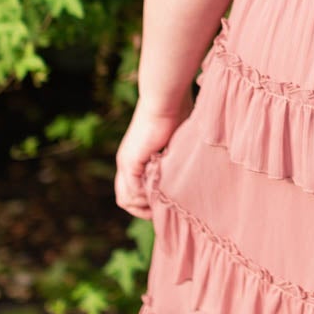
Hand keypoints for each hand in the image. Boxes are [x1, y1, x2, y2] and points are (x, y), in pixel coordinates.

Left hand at [114, 98, 189, 218]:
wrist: (165, 101)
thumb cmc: (175, 115)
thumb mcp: (175, 144)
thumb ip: (175, 159)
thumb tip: (188, 173)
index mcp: (134, 159)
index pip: (131, 191)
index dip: (145, 204)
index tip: (164, 206)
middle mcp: (126, 163)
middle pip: (124, 200)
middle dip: (142, 210)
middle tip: (161, 212)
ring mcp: (126, 163)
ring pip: (126, 199)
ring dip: (144, 206)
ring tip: (162, 202)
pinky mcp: (130, 161)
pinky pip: (132, 192)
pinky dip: (145, 197)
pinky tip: (160, 193)